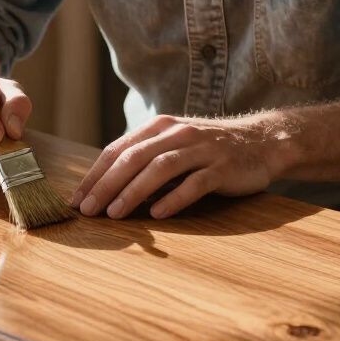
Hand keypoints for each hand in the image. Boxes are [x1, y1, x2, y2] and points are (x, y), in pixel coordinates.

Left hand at [71, 113, 280, 219]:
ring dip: (133, 192)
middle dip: (107, 184)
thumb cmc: (210, 149)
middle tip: (88, 209)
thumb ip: (146, 159)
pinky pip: (195, 183)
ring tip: (115, 214)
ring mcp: (201, 149)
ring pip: (160, 168)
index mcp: (160, 126)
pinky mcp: (222, 167)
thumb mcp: (175, 145)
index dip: (96, 174)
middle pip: (134, 158)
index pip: (119, 149)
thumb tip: (107, 188)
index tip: (77, 198)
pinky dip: (175, 199)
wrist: (262, 142)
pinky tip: (158, 214)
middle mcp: (177, 133)